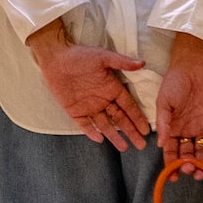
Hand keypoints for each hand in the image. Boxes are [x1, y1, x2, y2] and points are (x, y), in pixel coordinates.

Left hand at [26, 19, 150, 149]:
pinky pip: (85, 125)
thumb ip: (122, 62)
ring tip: (124, 147)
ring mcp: (89, 106)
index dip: (137, 117)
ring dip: (114, 136)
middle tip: (141, 144)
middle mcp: (103, 99)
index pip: (128, 106)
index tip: (146, 129)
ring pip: (105, 125)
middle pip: (120, 118)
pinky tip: (100, 140)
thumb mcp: (103, 57)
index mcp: (111, 87)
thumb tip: (142, 63)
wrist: (56, 58)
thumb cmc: (80, 55)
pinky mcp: (75, 111)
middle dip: (131, 131)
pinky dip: (91, 132)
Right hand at [154, 32, 202, 179]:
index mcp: (172, 129)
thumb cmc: (174, 82)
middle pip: (187, 155)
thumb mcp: (163, 102)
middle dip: (187, 165)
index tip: (172, 176)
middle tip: (187, 169)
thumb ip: (162, 123)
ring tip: (199, 169)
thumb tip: (161, 144)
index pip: (171, 152)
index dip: (171, 165)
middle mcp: (186, 131)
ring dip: (201, 162)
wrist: (192, 65)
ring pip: (201, 150)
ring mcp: (201, 127)